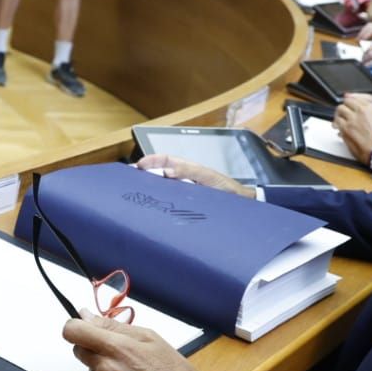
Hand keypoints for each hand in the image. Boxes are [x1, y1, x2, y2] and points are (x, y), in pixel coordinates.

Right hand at [135, 154, 253, 198]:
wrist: (241, 205)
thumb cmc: (226, 189)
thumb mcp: (207, 176)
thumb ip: (188, 171)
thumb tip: (166, 171)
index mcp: (187, 169)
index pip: (164, 160)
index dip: (150, 161)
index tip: (138, 166)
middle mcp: (183, 181)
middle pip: (159, 176)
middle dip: (144, 177)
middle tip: (129, 181)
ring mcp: (184, 195)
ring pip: (162, 191)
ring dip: (151, 191)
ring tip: (138, 194)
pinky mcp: (186, 208)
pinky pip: (170, 204)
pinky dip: (160, 205)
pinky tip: (153, 210)